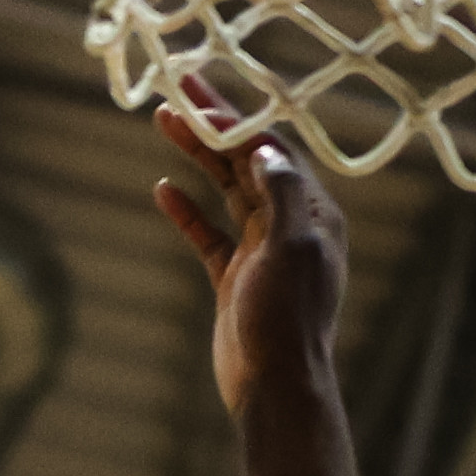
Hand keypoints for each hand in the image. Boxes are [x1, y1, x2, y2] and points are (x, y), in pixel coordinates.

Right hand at [149, 88, 346, 417]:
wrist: (273, 383)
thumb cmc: (288, 318)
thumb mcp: (291, 249)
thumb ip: (281, 195)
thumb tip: (267, 148)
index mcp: (312, 212)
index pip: (271, 151)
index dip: (236, 120)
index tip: (201, 94)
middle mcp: (289, 223)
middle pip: (246, 161)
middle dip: (212, 126)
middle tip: (177, 92)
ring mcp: (259, 249)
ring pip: (225, 189)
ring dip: (196, 156)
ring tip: (164, 122)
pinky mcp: (234, 275)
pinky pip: (208, 232)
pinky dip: (186, 210)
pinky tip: (163, 189)